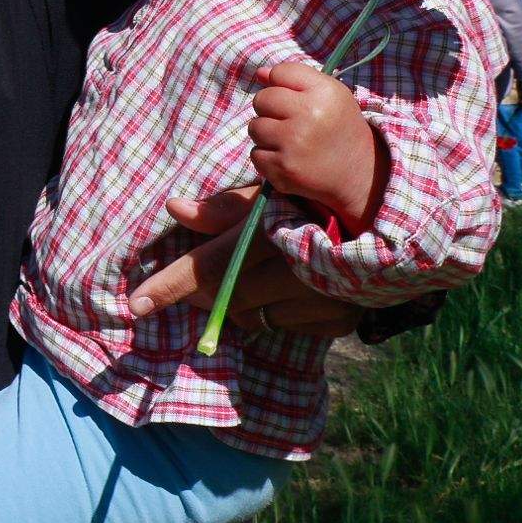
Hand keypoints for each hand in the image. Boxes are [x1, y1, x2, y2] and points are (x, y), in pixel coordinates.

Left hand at [128, 186, 363, 339]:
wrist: (385, 222)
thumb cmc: (314, 202)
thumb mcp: (272, 195)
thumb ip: (222, 207)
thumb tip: (174, 207)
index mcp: (276, 232)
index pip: (213, 265)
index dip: (172, 285)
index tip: (136, 305)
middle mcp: (300, 269)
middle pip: (228, 296)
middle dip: (201, 293)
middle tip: (191, 282)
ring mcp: (322, 300)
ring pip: (251, 317)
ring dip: (239, 302)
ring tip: (256, 273)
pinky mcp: (336, 322)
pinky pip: (281, 327)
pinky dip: (272, 311)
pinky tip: (286, 288)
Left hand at [249, 62, 386, 232]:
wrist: (359, 173)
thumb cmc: (339, 127)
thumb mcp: (329, 95)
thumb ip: (294, 78)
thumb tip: (258, 72)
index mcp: (324, 92)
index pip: (280, 72)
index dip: (281, 84)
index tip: (294, 98)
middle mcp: (309, 115)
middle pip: (261, 99)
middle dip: (270, 109)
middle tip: (290, 121)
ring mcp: (294, 143)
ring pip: (255, 127)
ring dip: (267, 134)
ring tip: (290, 141)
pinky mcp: (283, 168)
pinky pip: (256, 154)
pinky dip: (268, 157)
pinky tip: (289, 158)